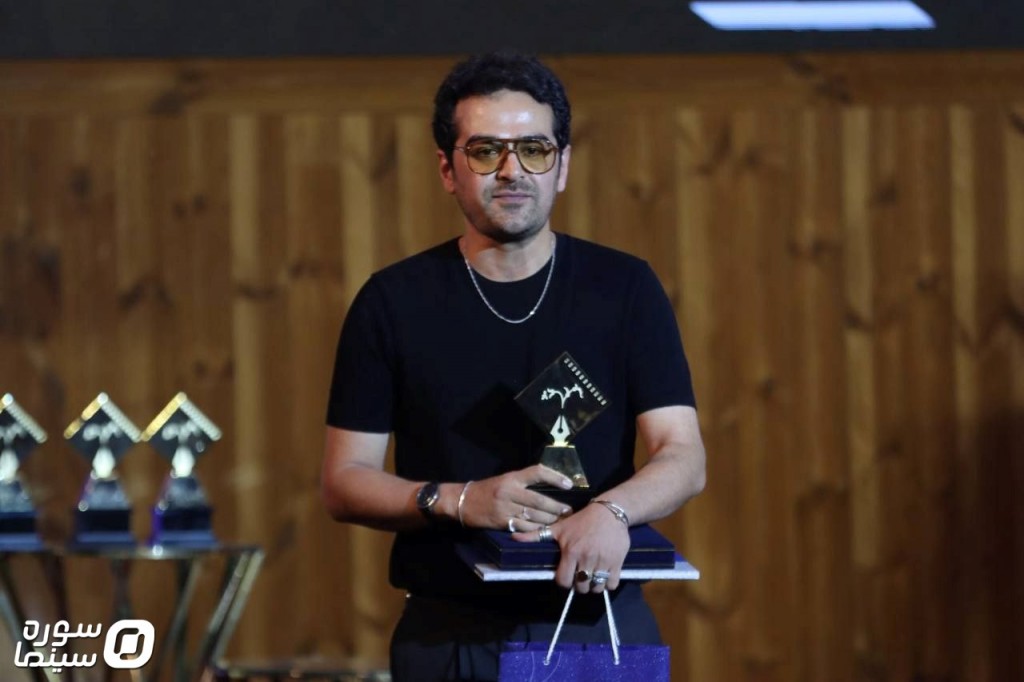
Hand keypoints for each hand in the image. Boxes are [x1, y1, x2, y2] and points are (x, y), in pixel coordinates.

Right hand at [459, 465, 573, 530]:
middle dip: (556, 507)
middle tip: (568, 511)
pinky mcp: (502, 522)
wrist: (462, 501)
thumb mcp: (505, 479)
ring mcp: (506, 508)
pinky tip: (544, 531)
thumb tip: (548, 487)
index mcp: (512, 477)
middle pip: (539, 500)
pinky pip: (524, 528)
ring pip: (534, 516)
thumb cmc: (487, 489)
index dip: (555, 477)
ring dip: (549, 520)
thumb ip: (524, 482)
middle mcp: (509, 491)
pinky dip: (536, 530)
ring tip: (560, 522)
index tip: (569, 484)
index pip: (537, 472)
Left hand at [514, 503, 629, 593]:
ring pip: (596, 588)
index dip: (564, 581)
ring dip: (594, 586)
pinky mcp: (617, 562)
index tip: (567, 575)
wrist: (609, 513)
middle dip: (579, 585)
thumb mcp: (558, 527)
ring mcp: (602, 561)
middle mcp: (586, 558)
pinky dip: (609, 584)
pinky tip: (605, 575)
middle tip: (580, 576)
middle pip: (580, 587)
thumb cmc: (581, 521)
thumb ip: (535, 535)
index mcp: (571, 552)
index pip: (563, 581)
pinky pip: (612, 584)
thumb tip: (513, 536)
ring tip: (592, 577)